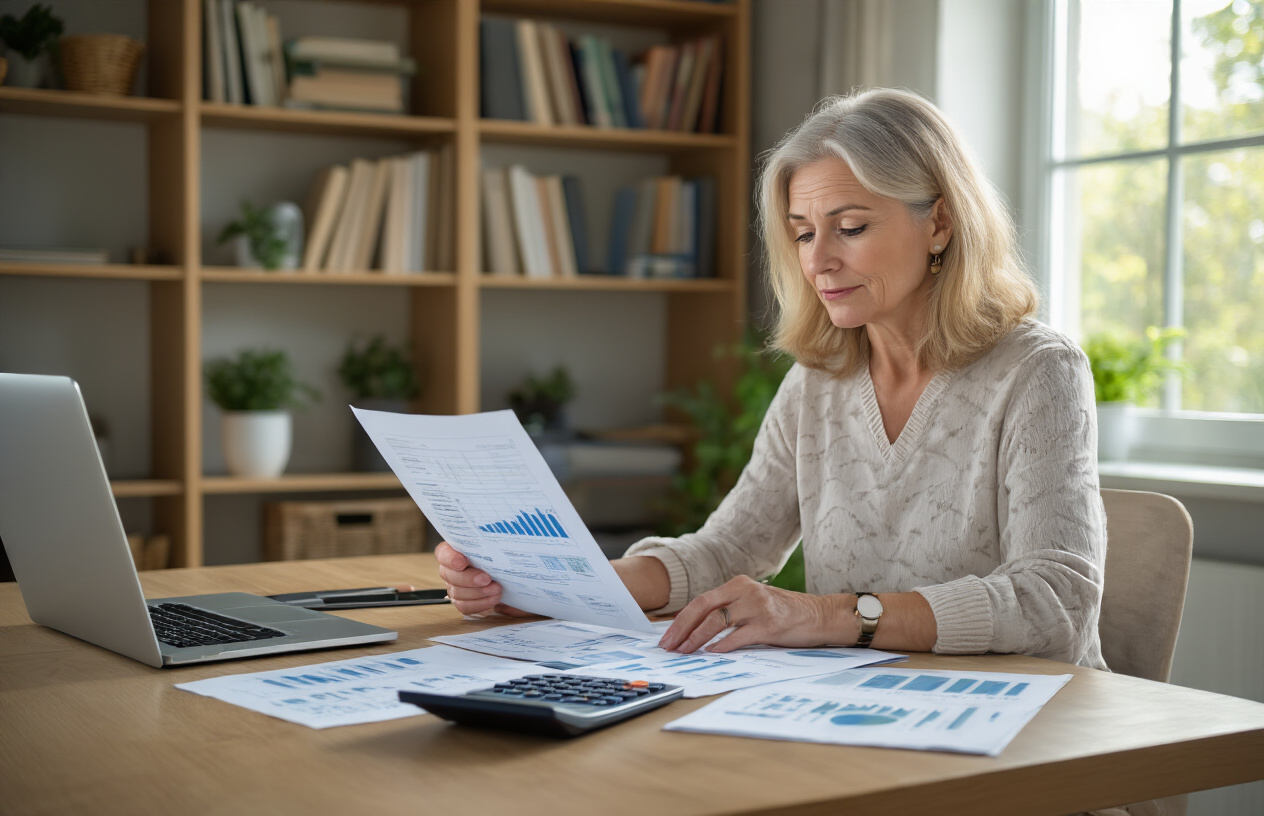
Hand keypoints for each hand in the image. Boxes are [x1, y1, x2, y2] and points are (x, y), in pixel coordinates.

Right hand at [435, 541, 527, 616]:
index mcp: (453, 551)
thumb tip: (496, 528)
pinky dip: (480, 604)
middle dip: (469, 579)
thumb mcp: (493, 543)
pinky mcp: (463, 601)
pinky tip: (494, 598)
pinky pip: (465, 607)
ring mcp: (454, 586)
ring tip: (496, 589)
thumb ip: (489, 539)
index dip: (450, 558)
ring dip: (478, 593)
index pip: (443, 553)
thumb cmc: (498, 554)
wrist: (506, 573)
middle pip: (449, 576)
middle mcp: (450, 569)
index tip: (462, 562)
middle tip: (486, 578)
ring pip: (457, 593)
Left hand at [657, 576, 853, 653]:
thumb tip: (694, 631)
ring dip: (696, 639)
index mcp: (737, 584)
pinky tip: (711, 654)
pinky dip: (722, 646)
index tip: (667, 637)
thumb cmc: (782, 613)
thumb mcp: (752, 603)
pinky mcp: (769, 625)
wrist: (819, 615)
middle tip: (669, 646)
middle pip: (703, 607)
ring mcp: (757, 607)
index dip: (681, 620)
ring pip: (717, 621)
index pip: (701, 601)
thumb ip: (728, 610)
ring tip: (685, 652)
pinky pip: (739, 636)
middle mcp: (745, 591)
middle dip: (682, 628)